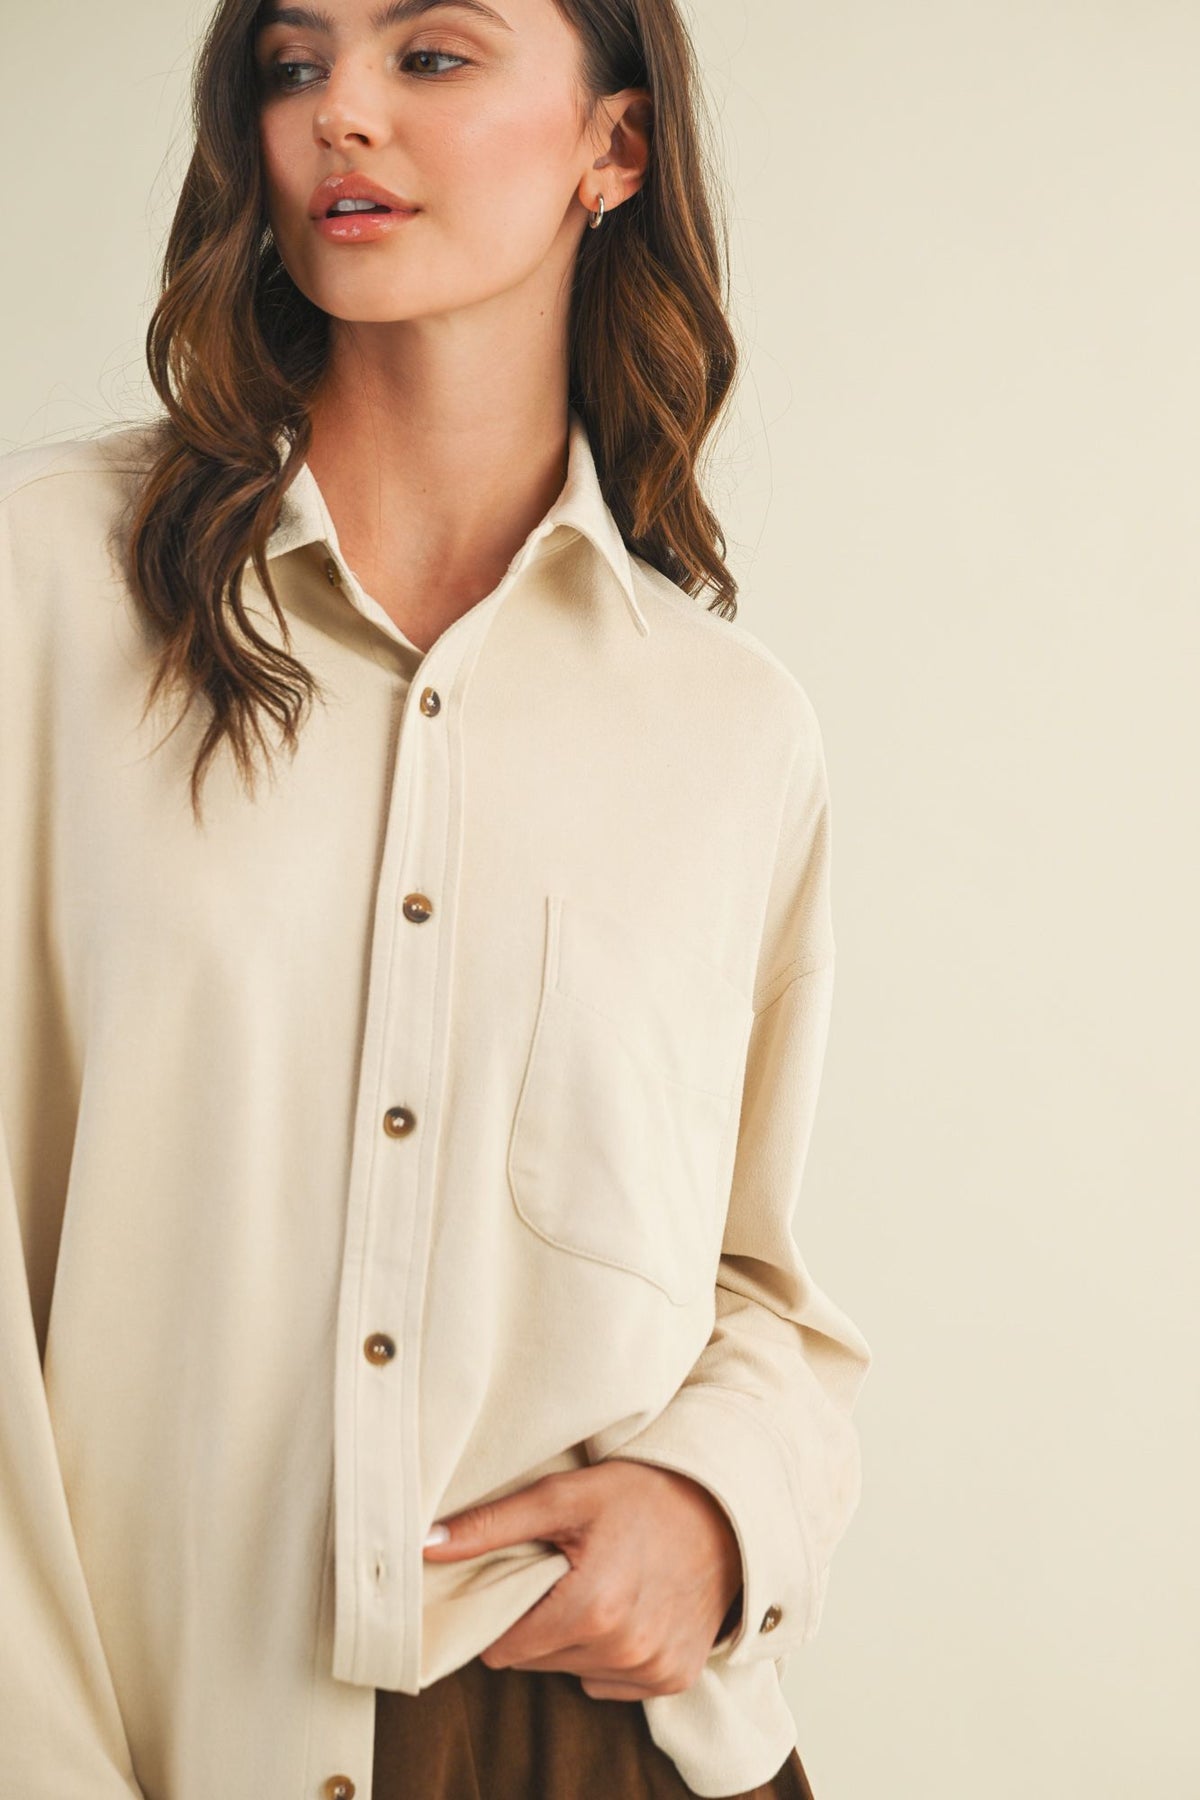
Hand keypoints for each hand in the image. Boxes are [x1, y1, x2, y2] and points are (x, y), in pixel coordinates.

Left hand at [422, 1460, 744, 1698]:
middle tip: (565, 1572)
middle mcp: (623, 1651)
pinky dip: (610, 1652)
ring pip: (572, 1672)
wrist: (724, 1508)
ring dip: (575, 1637)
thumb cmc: (642, 1494)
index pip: (504, 1647)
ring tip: (600, 1583)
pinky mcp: (674, 1678)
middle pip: (537, 1662)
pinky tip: (628, 1607)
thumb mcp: (565, 1495)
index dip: (503, 1612)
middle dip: (540, 1622)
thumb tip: (425, 1546)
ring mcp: (651, 1670)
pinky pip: (611, 1682)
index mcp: (590, 1610)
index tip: (522, 1578)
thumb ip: (492, 1524)